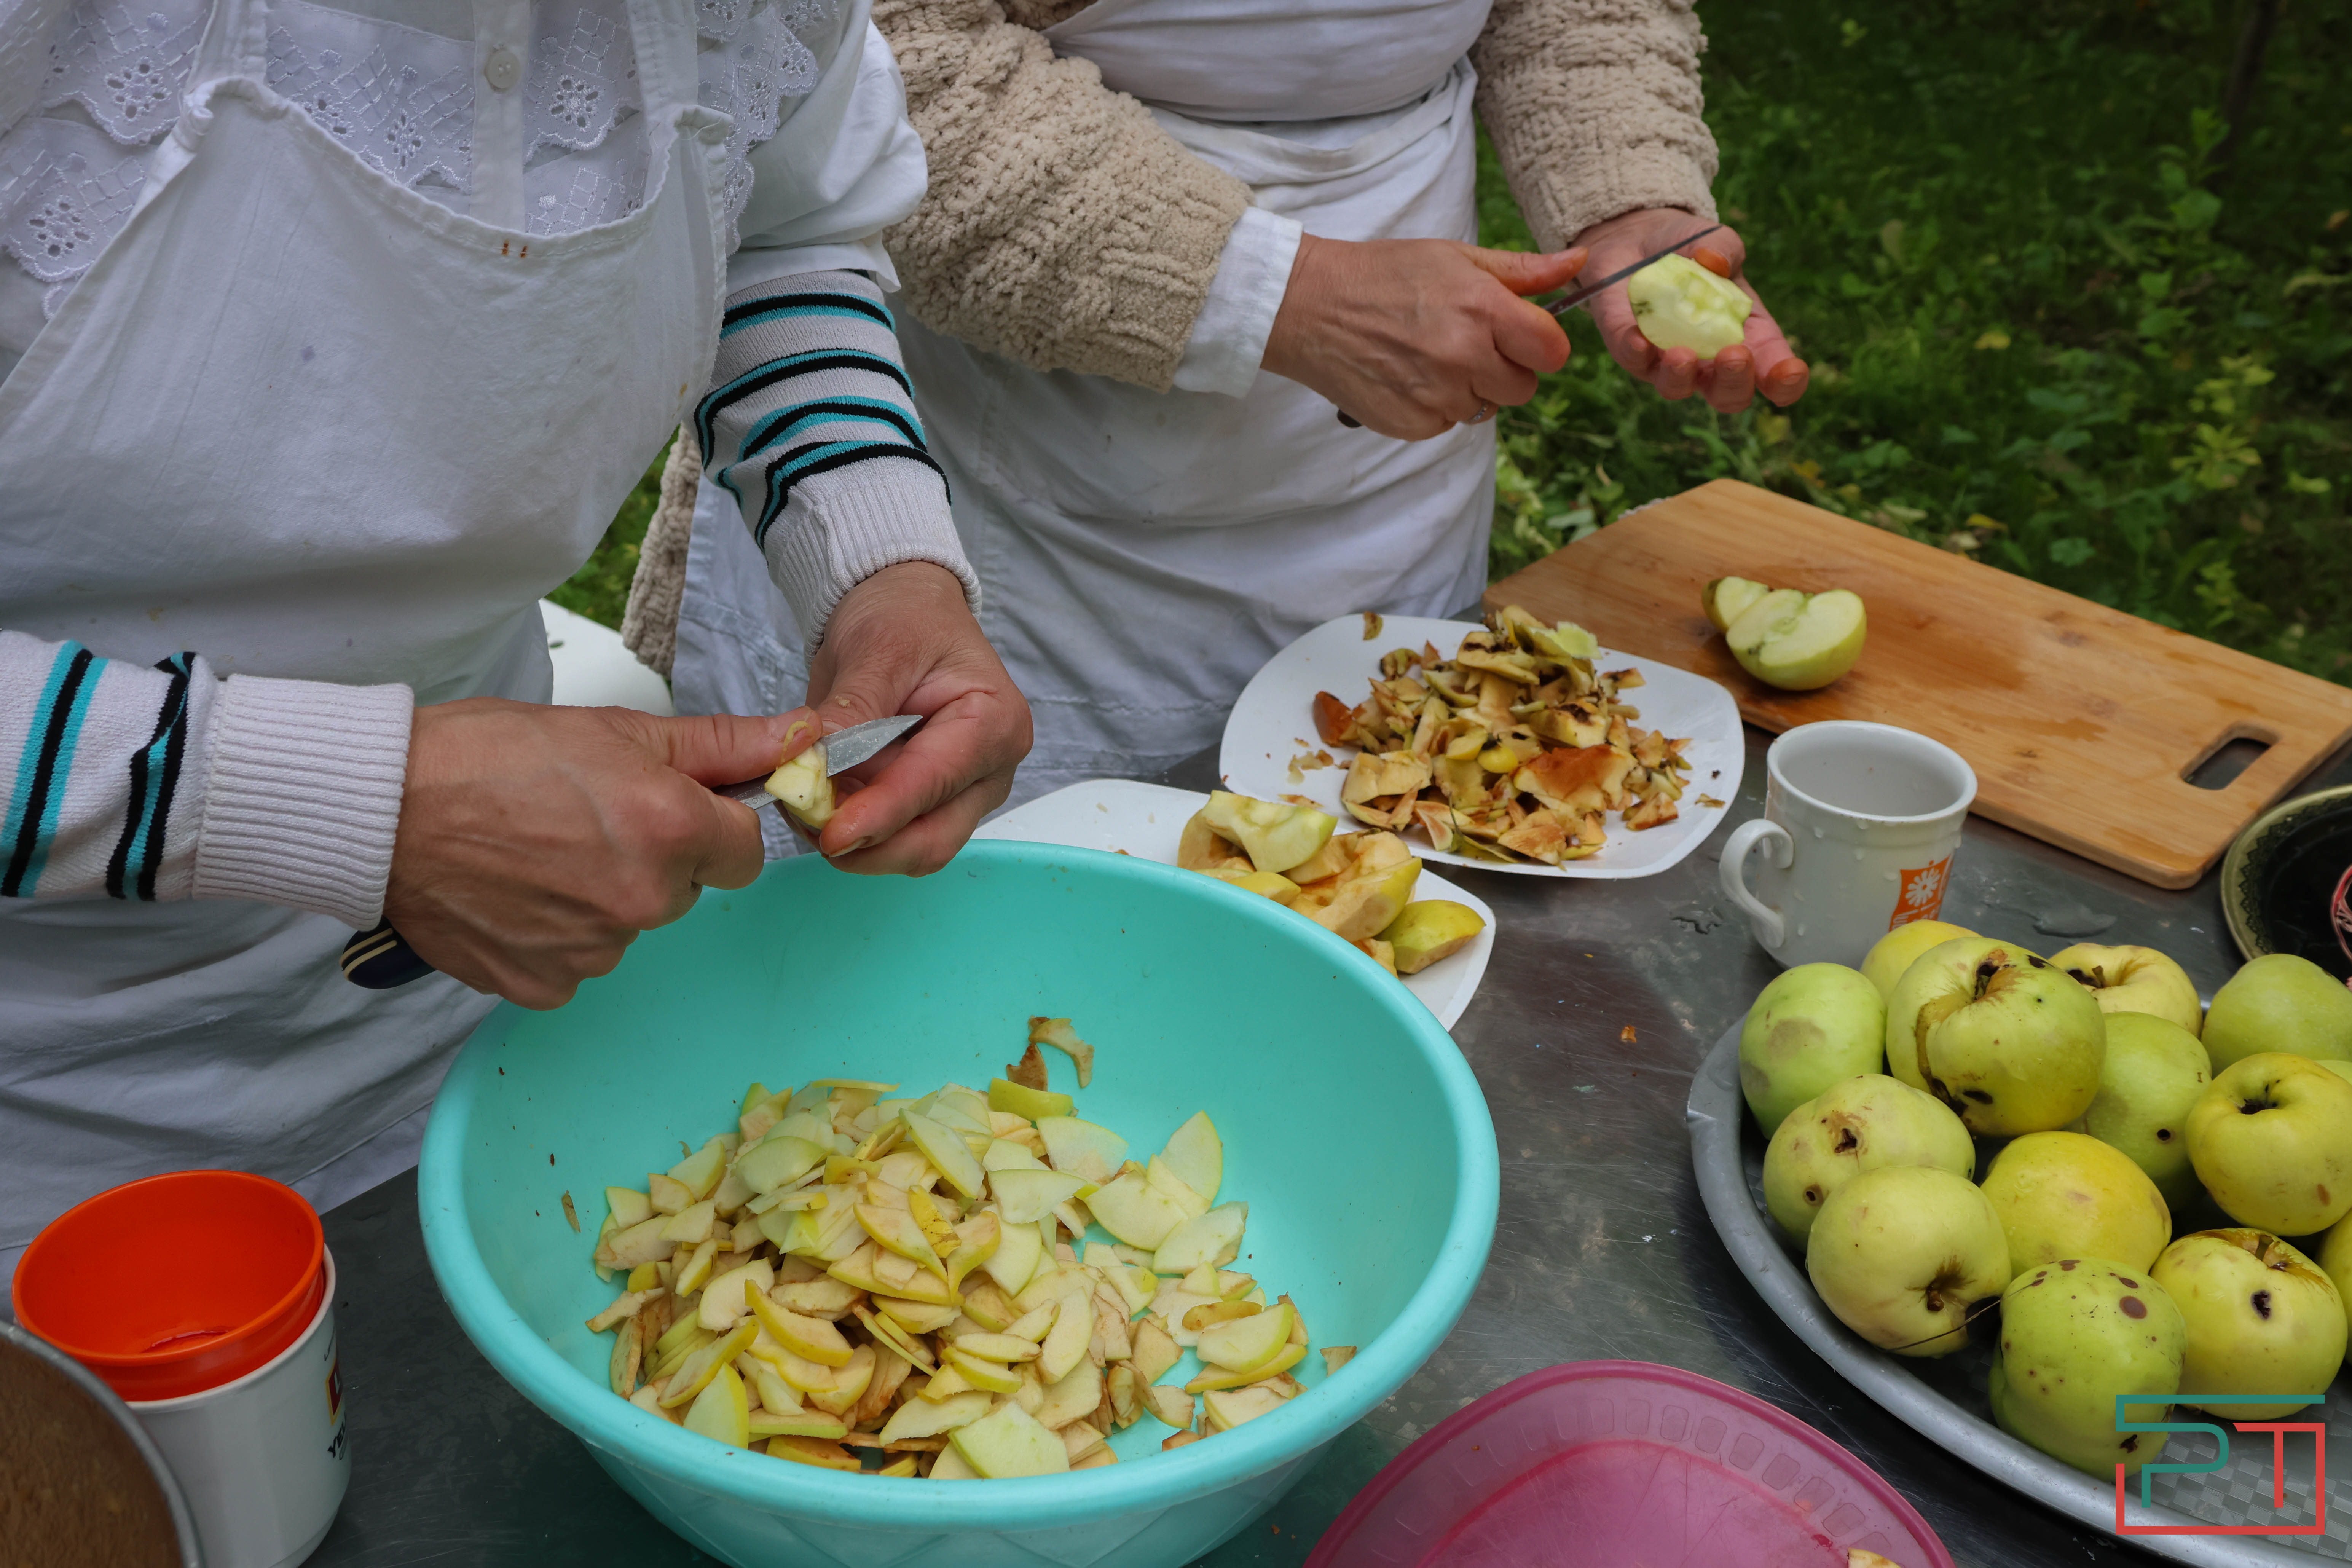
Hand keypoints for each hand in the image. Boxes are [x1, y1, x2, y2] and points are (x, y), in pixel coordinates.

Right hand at [386, 700, 819, 1007]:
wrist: (385, 806)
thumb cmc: (493, 754)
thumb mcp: (618, 730)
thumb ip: (723, 746)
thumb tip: (802, 739)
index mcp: (671, 833)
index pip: (743, 851)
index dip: (708, 824)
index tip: (663, 807)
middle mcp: (642, 902)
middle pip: (684, 890)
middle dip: (652, 858)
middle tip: (582, 819)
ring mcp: (591, 952)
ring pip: (628, 924)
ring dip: (599, 895)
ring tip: (536, 851)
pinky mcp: (543, 984)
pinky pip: (576, 961)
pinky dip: (553, 932)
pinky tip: (514, 891)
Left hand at [802, 561, 1030, 875]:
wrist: (905, 612)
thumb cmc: (905, 618)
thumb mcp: (877, 646)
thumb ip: (853, 709)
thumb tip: (817, 765)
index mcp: (995, 723)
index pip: (934, 783)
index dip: (880, 814)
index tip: (831, 833)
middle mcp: (991, 771)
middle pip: (932, 839)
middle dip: (868, 845)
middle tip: (806, 823)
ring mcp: (966, 794)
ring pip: (912, 850)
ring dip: (856, 845)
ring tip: (806, 806)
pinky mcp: (935, 805)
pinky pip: (895, 838)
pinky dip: (855, 832)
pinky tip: (822, 803)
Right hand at [1262, 235, 1586, 438]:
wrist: (1309, 307)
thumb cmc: (1383, 275)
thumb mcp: (1455, 259)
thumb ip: (1522, 270)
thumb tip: (1578, 263)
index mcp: (1482, 309)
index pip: (1551, 351)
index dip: (1540, 345)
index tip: (1518, 336)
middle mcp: (1464, 357)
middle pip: (1523, 388)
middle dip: (1503, 369)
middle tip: (1462, 343)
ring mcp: (1437, 396)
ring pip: (1484, 409)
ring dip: (1466, 389)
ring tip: (1426, 356)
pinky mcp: (1412, 425)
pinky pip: (1447, 425)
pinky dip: (1434, 407)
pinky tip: (1406, 376)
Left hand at [1573, 208, 1807, 410]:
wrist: (1637, 241)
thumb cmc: (1689, 247)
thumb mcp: (1716, 241)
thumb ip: (1725, 248)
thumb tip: (1716, 261)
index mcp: (1748, 336)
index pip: (1772, 371)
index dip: (1785, 382)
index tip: (1790, 371)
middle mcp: (1709, 360)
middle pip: (1728, 395)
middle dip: (1734, 382)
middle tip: (1734, 355)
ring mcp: (1667, 362)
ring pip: (1676, 389)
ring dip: (1681, 376)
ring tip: (1681, 354)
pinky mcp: (1630, 351)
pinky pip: (1633, 361)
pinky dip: (1636, 352)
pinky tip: (1638, 339)